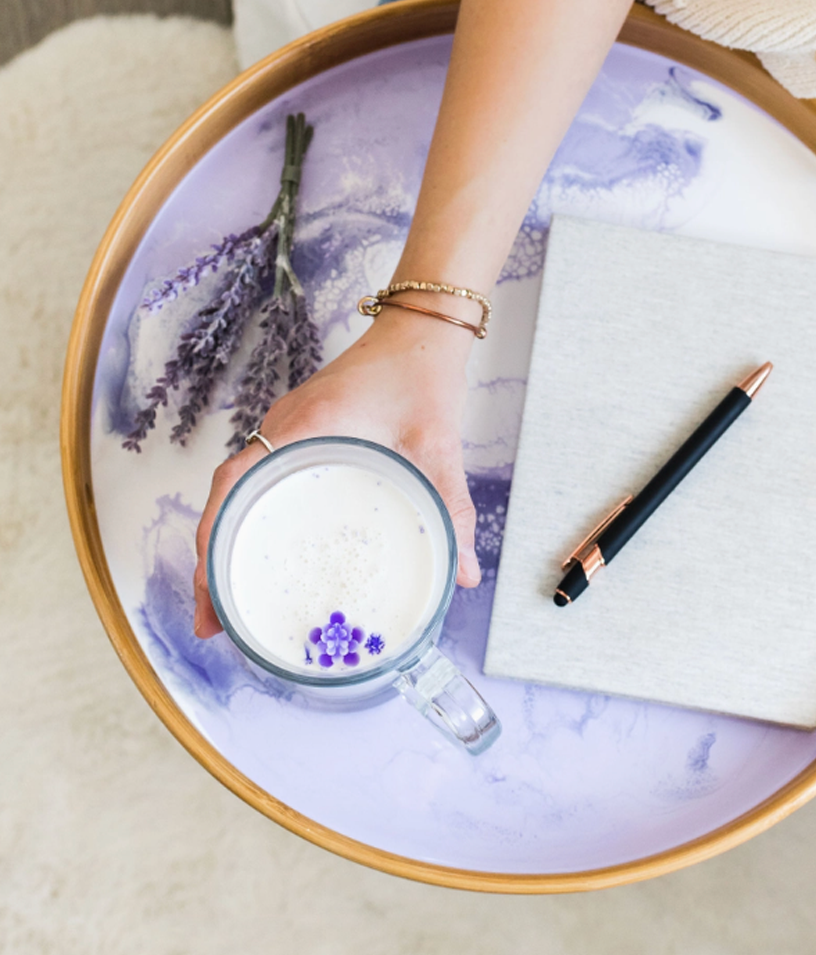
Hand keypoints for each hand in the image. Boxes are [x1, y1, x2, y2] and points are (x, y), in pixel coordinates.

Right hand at [191, 309, 480, 637]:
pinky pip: (254, 478)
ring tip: (224, 601)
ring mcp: (283, 428)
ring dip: (223, 540)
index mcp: (307, 426)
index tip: (209, 589)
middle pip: (225, 497)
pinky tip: (256, 550)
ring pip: (234, 490)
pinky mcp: (294, 432)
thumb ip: (452, 509)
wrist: (418, 333)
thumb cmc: (422, 379)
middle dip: (210, 560)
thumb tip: (466, 576)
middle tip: (212, 621)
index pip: (235, 483)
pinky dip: (244, 516)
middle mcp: (282, 427)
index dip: (214, 539)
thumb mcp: (439, 448)